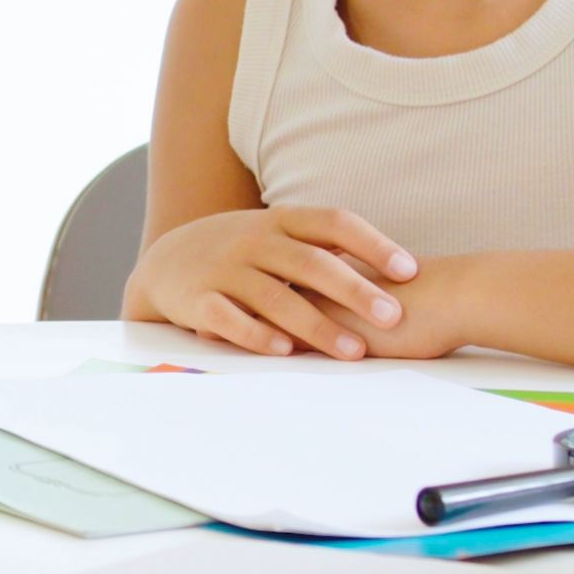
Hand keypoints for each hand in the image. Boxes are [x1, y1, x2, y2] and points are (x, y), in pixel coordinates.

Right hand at [123, 205, 417, 358]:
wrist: (163, 264)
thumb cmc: (239, 254)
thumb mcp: (276, 237)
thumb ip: (323, 247)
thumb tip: (397, 266)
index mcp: (280, 222)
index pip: (334, 223)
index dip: (373, 244)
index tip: (409, 271)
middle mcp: (253, 240)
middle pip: (310, 263)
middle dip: (355, 290)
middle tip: (393, 316)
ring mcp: (224, 269)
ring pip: (275, 296)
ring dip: (317, 325)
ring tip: (353, 351)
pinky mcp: (197, 300)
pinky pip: (229, 318)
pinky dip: (257, 334)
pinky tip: (286, 351)